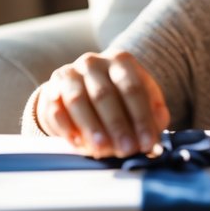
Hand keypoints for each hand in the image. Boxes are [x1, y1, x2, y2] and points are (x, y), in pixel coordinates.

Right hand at [36, 50, 169, 156]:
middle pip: (104, 94)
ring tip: (102, 149)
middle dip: (117, 125)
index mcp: (121, 61)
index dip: (142, 117)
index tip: (148, 143)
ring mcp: (70, 74)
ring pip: (78, 101)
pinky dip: (66, 128)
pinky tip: (78, 143)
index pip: (133, 88)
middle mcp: (93, 63)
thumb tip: (158, 129)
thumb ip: (152, 113)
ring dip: (91, 127)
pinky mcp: (51, 90)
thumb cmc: (118, 98)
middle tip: (126, 149)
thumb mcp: (139, 99)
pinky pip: (56, 109)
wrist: (80, 90)